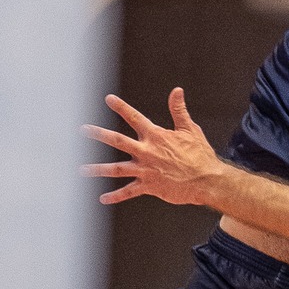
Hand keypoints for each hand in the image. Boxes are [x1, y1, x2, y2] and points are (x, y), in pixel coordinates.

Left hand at [82, 90, 218, 207]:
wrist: (206, 180)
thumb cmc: (200, 155)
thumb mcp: (190, 129)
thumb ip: (179, 110)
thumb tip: (176, 91)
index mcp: (156, 136)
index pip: (135, 118)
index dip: (121, 107)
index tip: (108, 99)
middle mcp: (147, 152)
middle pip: (118, 141)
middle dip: (99, 134)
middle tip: (84, 130)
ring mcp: (146, 170)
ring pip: (117, 169)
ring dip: (98, 169)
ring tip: (82, 169)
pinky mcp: (149, 186)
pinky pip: (128, 192)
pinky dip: (115, 196)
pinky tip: (103, 198)